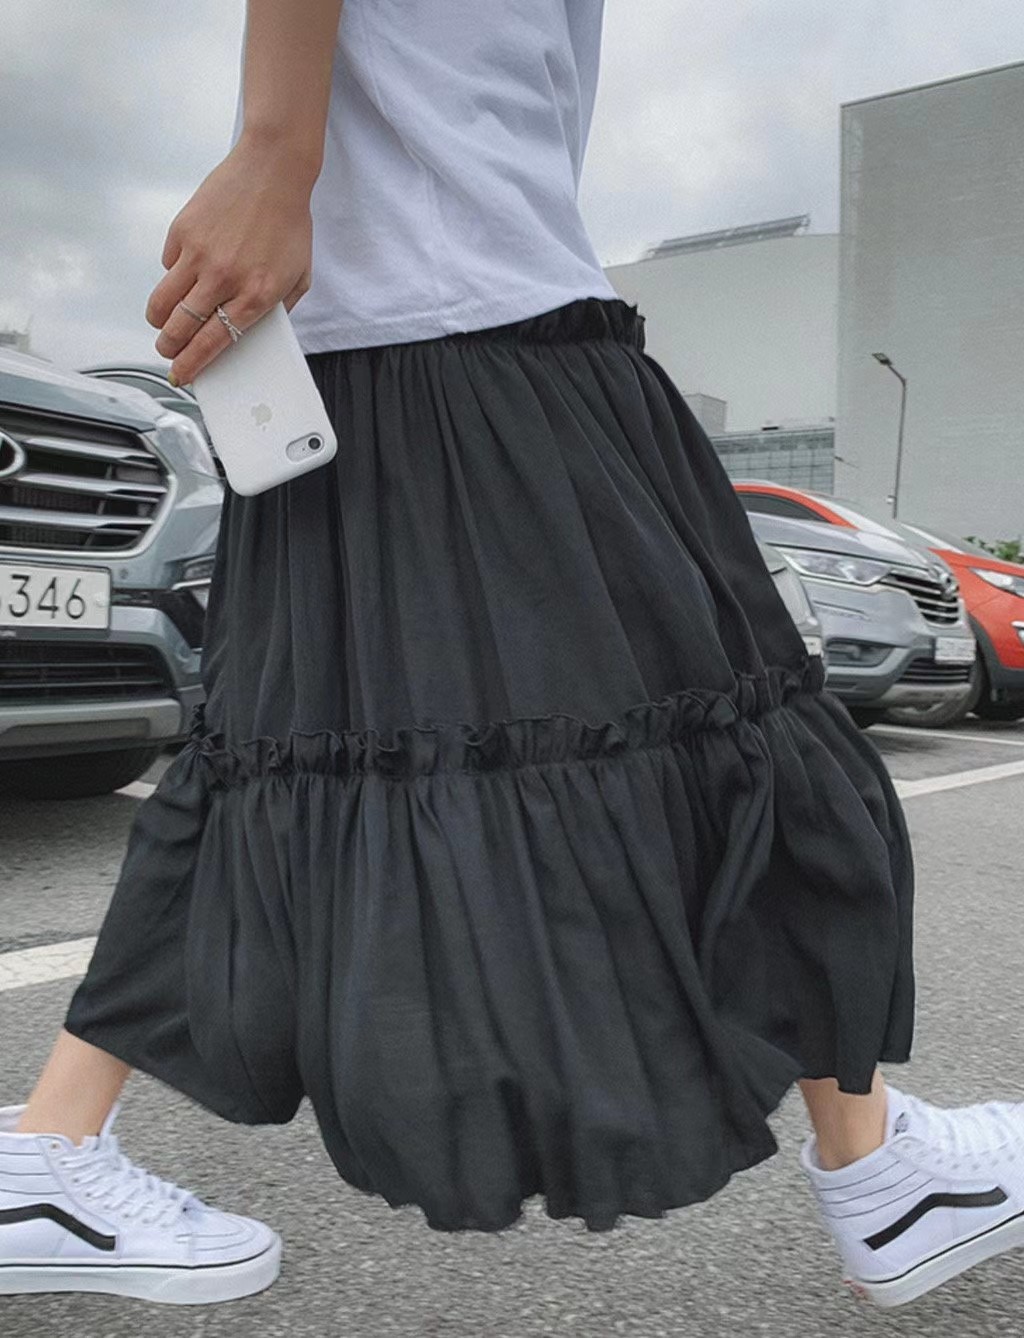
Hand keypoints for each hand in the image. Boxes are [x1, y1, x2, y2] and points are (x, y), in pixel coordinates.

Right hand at [145, 134, 316, 385]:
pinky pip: (168, 266)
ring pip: (163, 302)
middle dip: (169, 347)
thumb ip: (279, 308)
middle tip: (167, 351)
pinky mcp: (183, 231)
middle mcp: (224, 278)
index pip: (215, 342)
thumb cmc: (289, 223)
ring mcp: (200, 254)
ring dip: (158, 321)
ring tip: (162, 325)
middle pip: (181, 327)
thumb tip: (251, 332)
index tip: (183, 374)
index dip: (193, 363)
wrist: (273, 171)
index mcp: (256, 295)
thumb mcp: (300, 276)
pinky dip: (172, 276)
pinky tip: (185, 273)